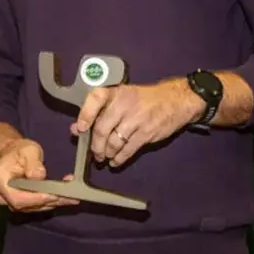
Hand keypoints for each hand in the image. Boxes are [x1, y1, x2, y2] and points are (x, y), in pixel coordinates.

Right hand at [0, 138, 78, 212]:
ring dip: (55, 203)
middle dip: (50, 201)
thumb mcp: (27, 150)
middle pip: (27, 205)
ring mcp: (11, 202)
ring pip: (34, 207)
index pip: (17, 198)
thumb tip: (39, 176)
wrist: (12, 154)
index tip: (53, 195)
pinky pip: (37, 206)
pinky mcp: (22, 204)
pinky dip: (53, 202)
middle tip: (70, 197)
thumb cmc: (19, 150)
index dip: (36, 199)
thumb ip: (33, 163)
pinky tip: (68, 198)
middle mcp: (2, 196)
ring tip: (73, 197)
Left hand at [71, 80, 205, 167]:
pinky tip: (116, 161)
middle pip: (102, 128)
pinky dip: (119, 159)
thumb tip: (77, 129)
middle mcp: (124, 104)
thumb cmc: (144, 99)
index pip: (95, 98)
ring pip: (114, 142)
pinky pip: (128, 150)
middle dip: (96, 145)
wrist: (176, 100)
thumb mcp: (123, 98)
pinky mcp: (147, 133)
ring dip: (107, 153)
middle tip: (95, 153)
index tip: (80, 129)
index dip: (85, 114)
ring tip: (104, 157)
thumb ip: (100, 112)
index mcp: (116, 92)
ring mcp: (136, 119)